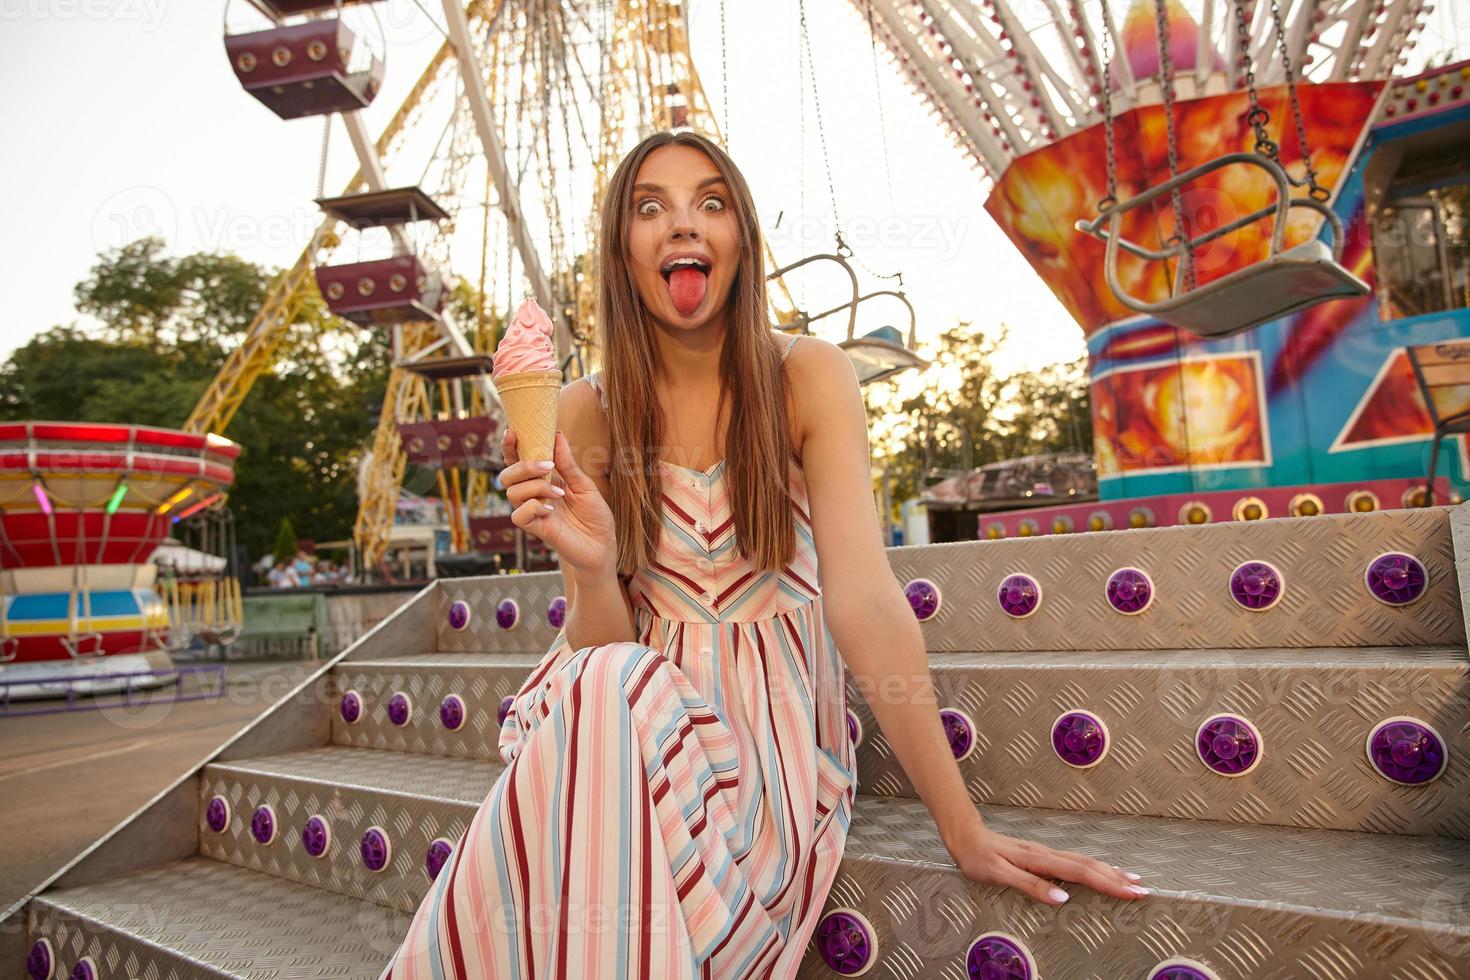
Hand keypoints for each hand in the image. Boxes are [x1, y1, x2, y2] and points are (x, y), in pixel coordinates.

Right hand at [501, 428, 616, 576]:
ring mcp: (533, 512)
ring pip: (512, 493)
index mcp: (543, 481)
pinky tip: (550, 509)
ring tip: (558, 494)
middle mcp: (534, 495)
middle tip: (547, 466)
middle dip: (523, 466)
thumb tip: (557, 435)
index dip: (511, 447)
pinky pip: (518, 516)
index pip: (518, 462)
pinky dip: (532, 507)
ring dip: (535, 487)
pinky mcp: (537, 530)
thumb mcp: (584, 485)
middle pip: (507, 476)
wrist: (604, 545)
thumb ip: (567, 464)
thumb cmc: (594, 515)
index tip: (512, 432)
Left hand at [943, 819, 1146, 905]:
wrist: (964, 835)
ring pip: (1084, 862)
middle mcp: (1046, 854)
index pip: (1081, 873)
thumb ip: (1029, 885)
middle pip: (1089, 866)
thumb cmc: (977, 858)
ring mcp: (1045, 853)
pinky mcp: (1041, 855)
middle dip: (1117, 878)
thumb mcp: (998, 874)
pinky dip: (1093, 867)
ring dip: (1109, 871)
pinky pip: (1074, 861)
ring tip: (1132, 880)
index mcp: (1039, 860)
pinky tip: (1101, 870)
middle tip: (1143, 890)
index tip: (1132, 892)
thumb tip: (1062, 898)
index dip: (1108, 883)